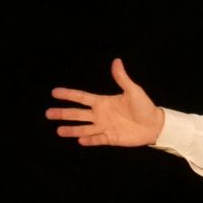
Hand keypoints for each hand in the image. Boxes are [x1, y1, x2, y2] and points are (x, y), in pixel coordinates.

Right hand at [46, 58, 166, 146]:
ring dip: (72, 130)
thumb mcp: (133, 90)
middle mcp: (101, 114)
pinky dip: (89, 140)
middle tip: (48, 114)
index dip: (68, 95)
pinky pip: (97, 139)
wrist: (155, 125)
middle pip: (78, 114)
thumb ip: (122, 78)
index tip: (54, 93)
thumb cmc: (145, 106)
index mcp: (103, 102)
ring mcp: (105, 127)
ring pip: (84, 129)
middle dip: (63, 114)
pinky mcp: (111, 138)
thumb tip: (116, 61)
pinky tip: (79, 140)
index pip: (81, 97)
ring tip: (58, 131)